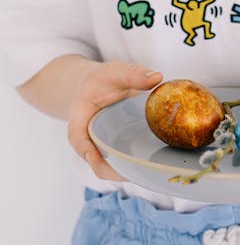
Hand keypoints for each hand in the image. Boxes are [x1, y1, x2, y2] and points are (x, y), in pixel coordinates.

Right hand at [67, 61, 162, 181]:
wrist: (98, 87)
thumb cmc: (104, 80)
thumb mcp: (114, 72)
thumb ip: (133, 74)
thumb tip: (157, 77)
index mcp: (79, 120)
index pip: (77, 138)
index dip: (86, 151)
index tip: (96, 157)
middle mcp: (89, 140)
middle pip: (96, 162)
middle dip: (114, 171)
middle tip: (137, 171)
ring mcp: (102, 148)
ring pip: (111, 169)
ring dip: (128, 172)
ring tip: (150, 171)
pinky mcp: (116, 151)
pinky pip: (123, 164)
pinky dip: (135, 167)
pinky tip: (155, 165)